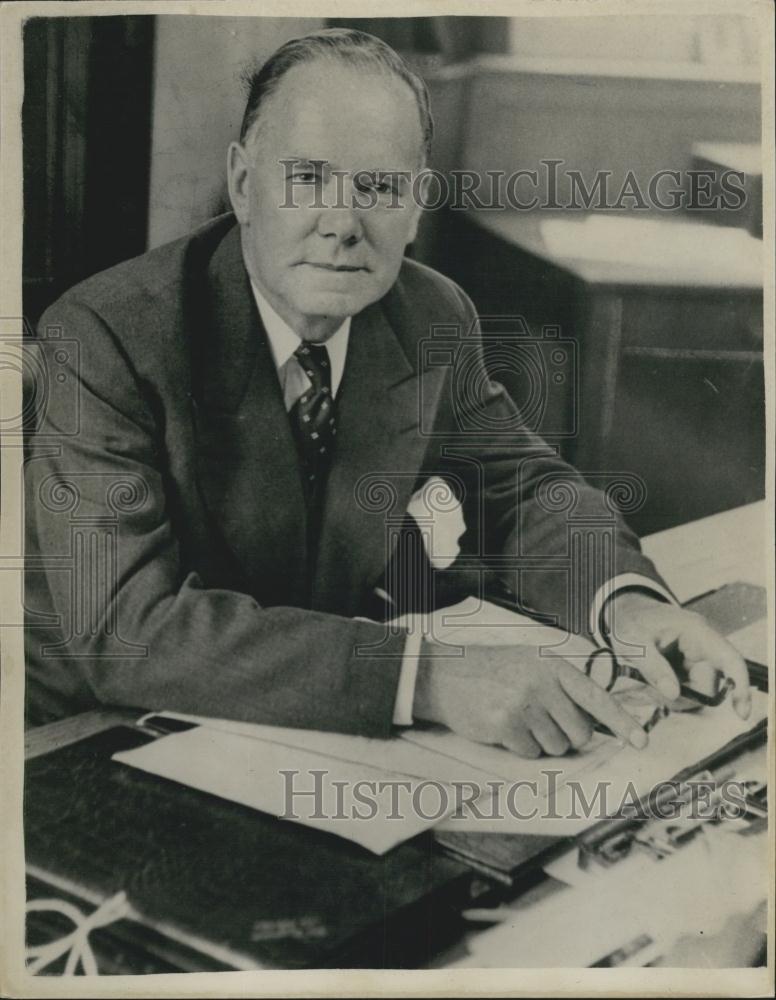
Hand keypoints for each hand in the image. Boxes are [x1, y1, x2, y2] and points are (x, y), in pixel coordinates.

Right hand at [413, 639, 649, 757]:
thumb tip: (596, 720)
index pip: (597, 697)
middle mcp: (542, 683)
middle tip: (541, 719)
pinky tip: (504, 725)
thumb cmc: (491, 670)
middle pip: (581, 732)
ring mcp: (524, 704)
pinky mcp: (506, 725)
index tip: (642, 740)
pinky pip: (531, 753)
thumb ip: (562, 684)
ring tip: (518, 717)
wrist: (445, 674)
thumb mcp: (530, 663)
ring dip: (541, 740)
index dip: (622, 721)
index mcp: (553, 665)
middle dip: (567, 735)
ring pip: (557, 746)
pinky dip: (521, 746)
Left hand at [603, 591, 750, 717]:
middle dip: (684, 696)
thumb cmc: (630, 621)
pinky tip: (650, 684)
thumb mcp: (633, 642)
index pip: (730, 660)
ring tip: (645, 684)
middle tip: (651, 691)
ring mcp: (696, 657)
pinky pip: (686, 690)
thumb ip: (653, 667)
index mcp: (696, 631)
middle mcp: (702, 645)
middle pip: (709, 685)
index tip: (741, 714)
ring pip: (697, 692)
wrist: (625, 611)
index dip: (740, 686)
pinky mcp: (688, 667)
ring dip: (674, 696)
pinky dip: (669, 693)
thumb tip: (673, 694)